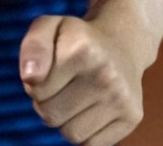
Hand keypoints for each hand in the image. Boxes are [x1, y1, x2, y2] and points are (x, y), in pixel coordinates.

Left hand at [18, 15, 147, 145]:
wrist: (122, 43)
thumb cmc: (76, 39)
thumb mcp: (48, 28)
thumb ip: (33, 46)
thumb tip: (30, 77)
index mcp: (82, 49)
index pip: (37, 90)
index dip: (35, 84)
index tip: (48, 71)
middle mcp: (106, 75)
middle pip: (51, 116)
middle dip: (47, 104)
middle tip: (60, 87)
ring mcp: (122, 98)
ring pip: (71, 135)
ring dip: (66, 121)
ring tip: (74, 98)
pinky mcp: (132, 117)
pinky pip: (92, 144)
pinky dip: (86, 133)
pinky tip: (90, 110)